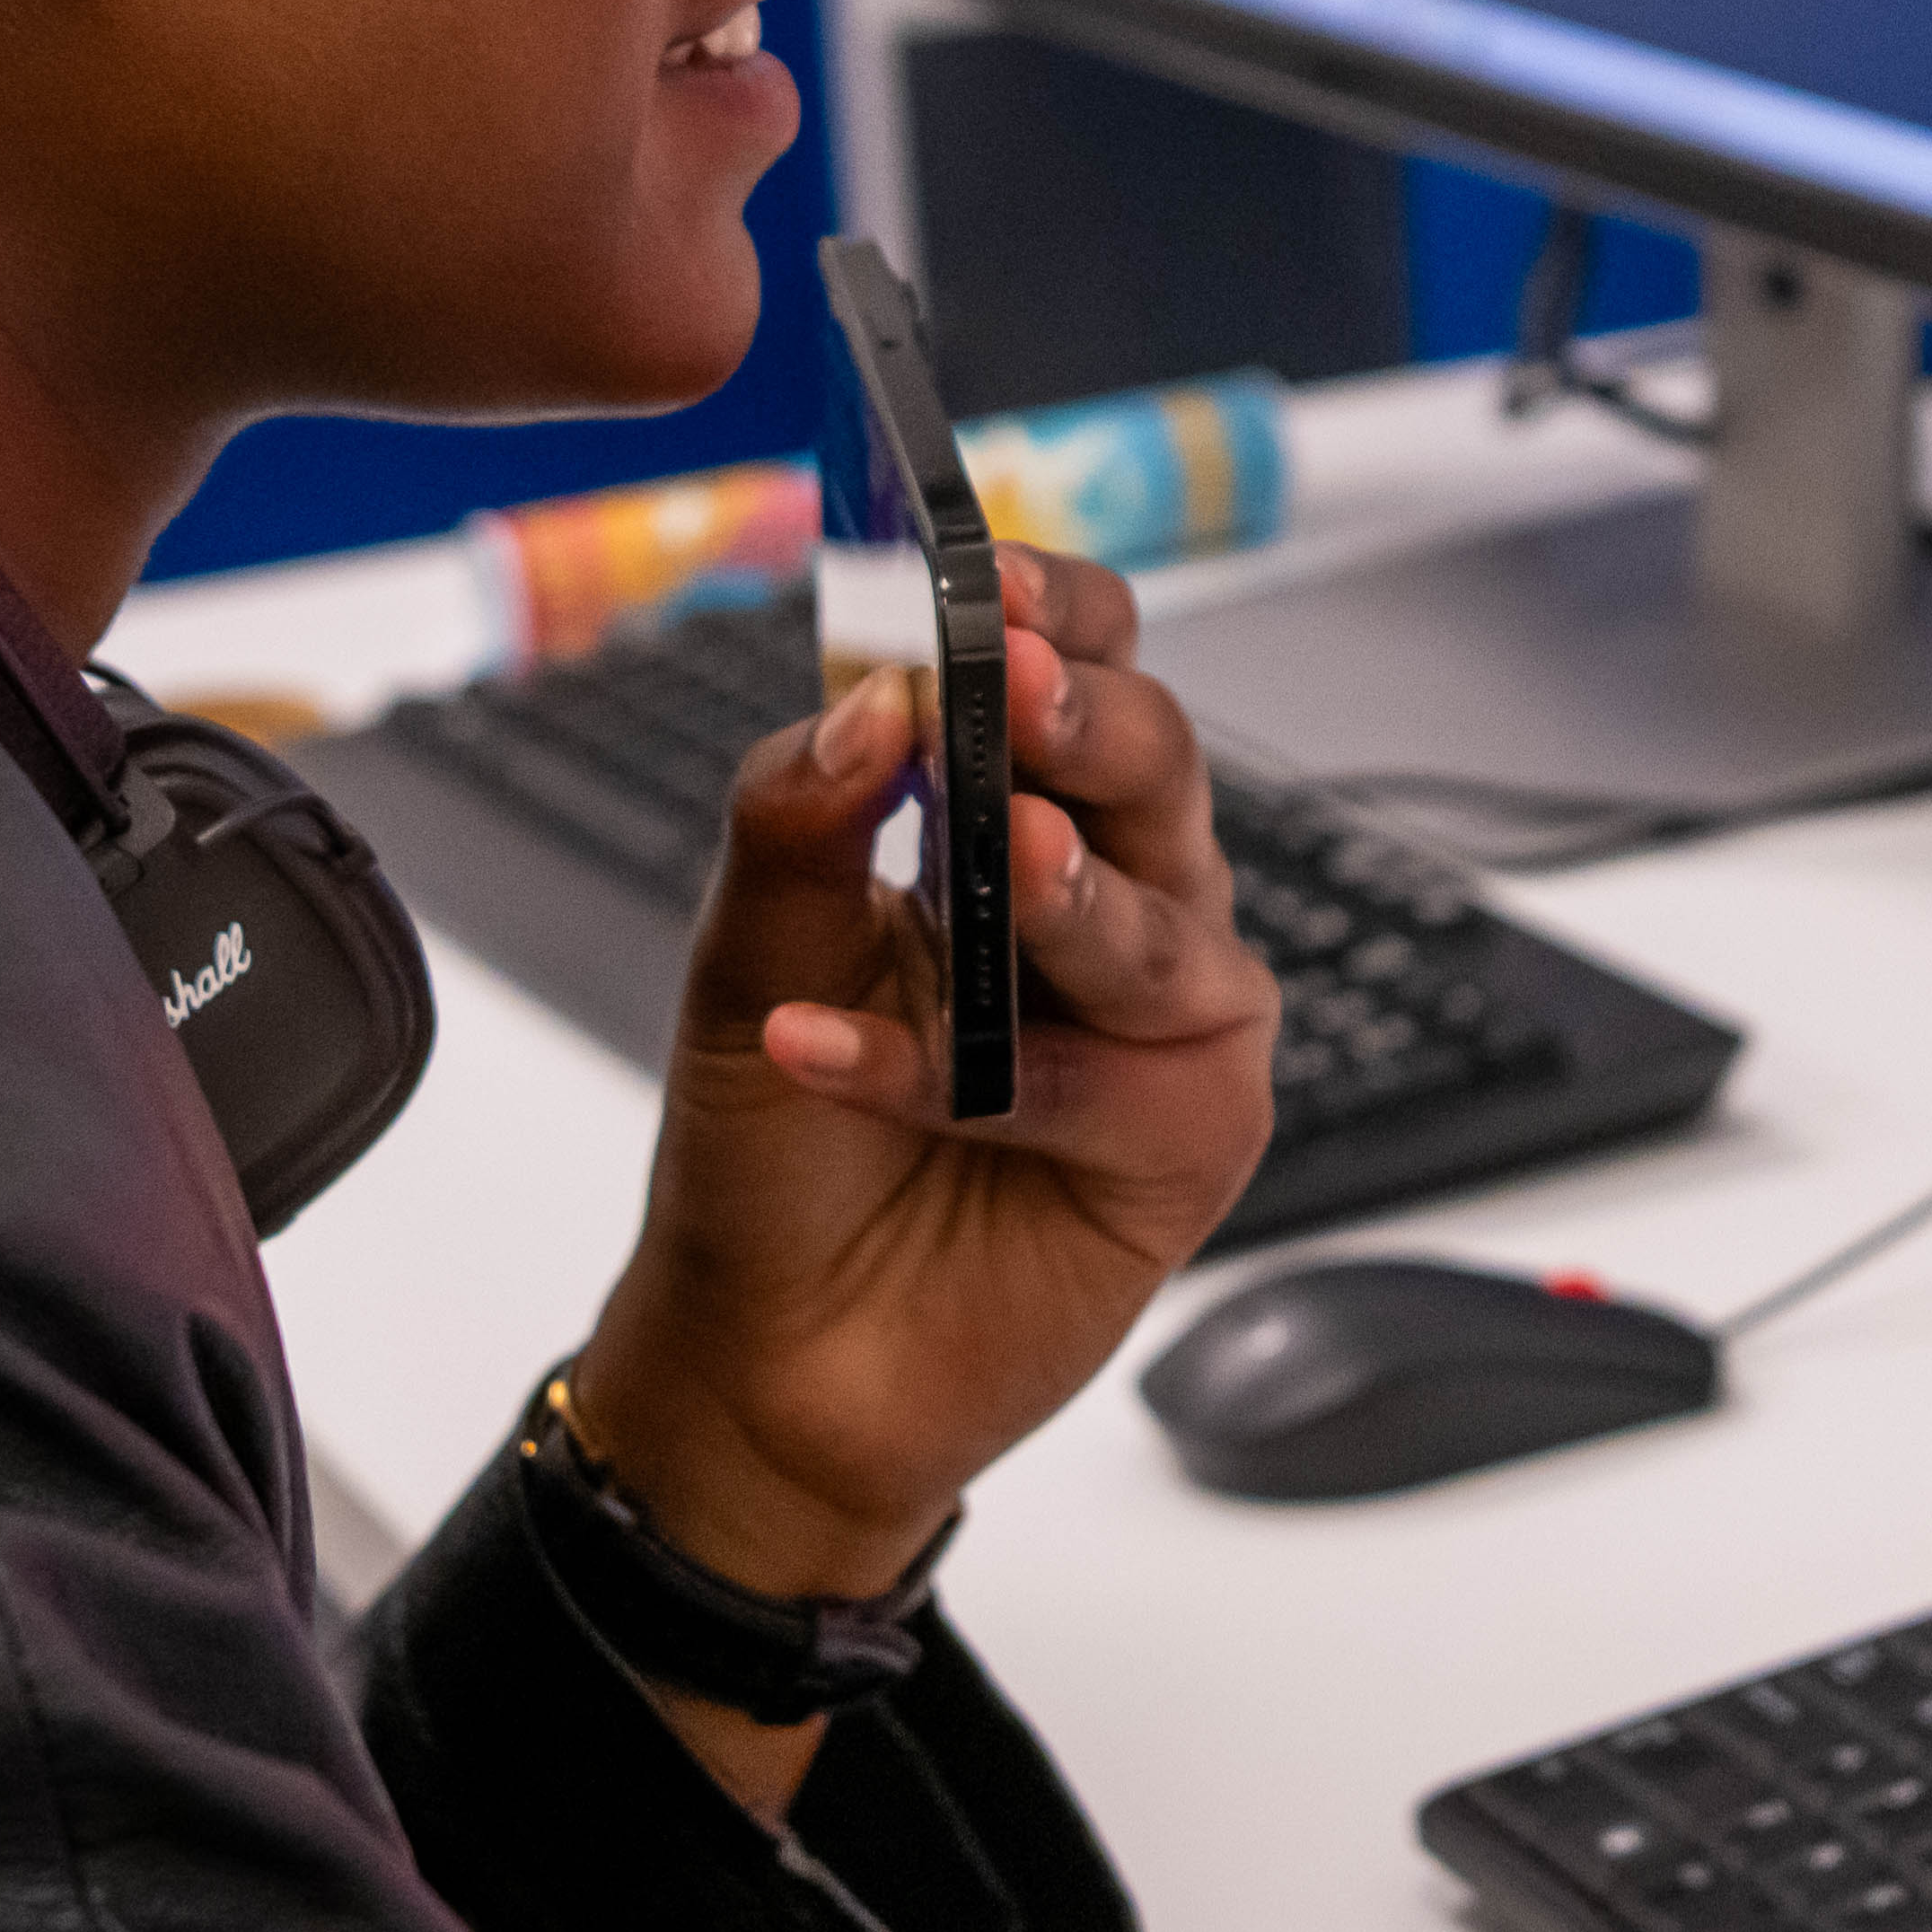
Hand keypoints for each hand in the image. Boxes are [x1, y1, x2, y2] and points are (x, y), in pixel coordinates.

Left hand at [565, 547, 1276, 1807]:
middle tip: (1018, 687)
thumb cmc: (778, 1146)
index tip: (982, 574)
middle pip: (1158, 763)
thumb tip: (867, 700)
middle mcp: (1119, 900)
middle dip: (1091, 720)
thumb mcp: (745, 952)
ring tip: (1002, 866)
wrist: (768, 1356)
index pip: (1084, 665)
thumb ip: (800, 815)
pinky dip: (972, 1077)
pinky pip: (1102, 1084)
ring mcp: (1167, 1020)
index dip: (1053, 609)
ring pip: (1162, 921)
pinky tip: (843, 1063)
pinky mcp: (1187, 1140)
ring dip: (1070, 893)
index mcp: (1024, 817)